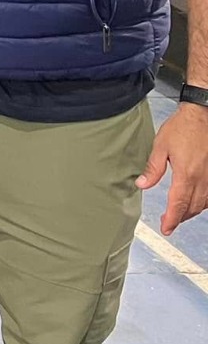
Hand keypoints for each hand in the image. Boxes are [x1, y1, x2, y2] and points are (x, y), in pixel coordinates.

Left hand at [137, 103, 207, 234]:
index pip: (178, 204)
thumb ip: (153, 168)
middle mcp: (203, 179)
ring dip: (191, 211)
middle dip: (180, 217)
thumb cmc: (182, 128)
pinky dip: (202, 202)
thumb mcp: (161, 146)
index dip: (172, 219)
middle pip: (192, 207)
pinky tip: (196, 202)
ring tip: (179, 214)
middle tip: (169, 223)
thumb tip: (142, 185)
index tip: (166, 228)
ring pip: (204, 203)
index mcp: (186, 174)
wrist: (203, 115)